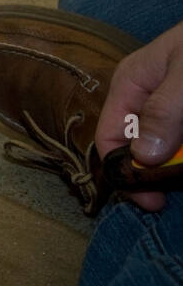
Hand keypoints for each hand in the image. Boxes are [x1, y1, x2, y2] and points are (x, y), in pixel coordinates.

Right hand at [95, 18, 182, 210]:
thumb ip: (164, 110)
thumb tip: (142, 156)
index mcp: (131, 85)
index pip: (110, 136)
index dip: (125, 171)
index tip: (153, 200)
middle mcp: (146, 100)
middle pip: (139, 148)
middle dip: (160, 171)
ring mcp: (171, 110)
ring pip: (167, 150)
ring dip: (181, 165)